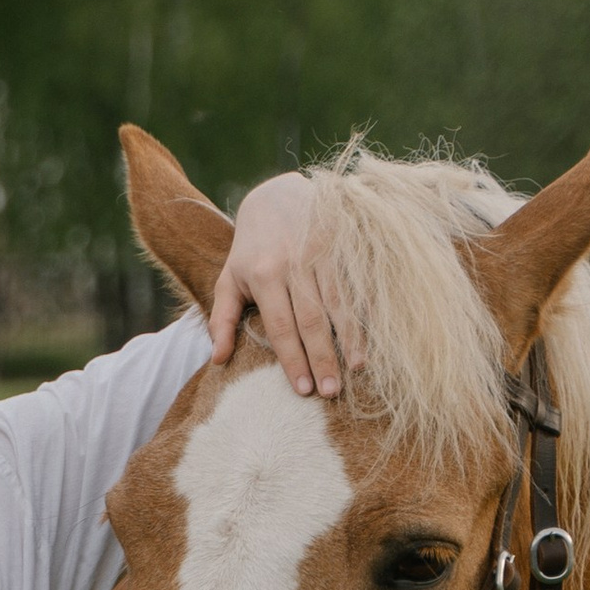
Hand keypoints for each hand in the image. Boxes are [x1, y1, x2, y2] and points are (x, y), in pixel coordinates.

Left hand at [210, 172, 363, 399]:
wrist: (276, 196)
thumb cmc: (250, 249)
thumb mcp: (228, 279)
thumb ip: (221, 319)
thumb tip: (217, 360)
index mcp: (264, 276)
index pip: (281, 326)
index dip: (293, 359)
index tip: (302, 390)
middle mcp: (293, 265)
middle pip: (312, 320)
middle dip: (322, 358)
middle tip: (331, 392)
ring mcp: (320, 253)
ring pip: (339, 303)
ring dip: (349, 339)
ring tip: (355, 370)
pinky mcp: (341, 244)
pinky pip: (355, 284)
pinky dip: (364, 311)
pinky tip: (371, 336)